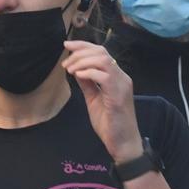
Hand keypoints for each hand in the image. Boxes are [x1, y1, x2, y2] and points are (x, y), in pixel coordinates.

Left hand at [61, 40, 142, 162]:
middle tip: (65, 61)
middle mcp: (122, 77)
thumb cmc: (110, 124)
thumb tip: (76, 69)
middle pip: (102, 52)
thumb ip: (87, 84)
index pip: (101, 53)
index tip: (66, 45)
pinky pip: (104, 76)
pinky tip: (78, 76)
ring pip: (103, 60)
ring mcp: (122, 85)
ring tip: (69, 69)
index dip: (83, 46)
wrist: (122, 144)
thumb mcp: (94, 100)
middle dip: (80, 51)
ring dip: (82, 61)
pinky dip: (88, 72)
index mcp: (116, 77)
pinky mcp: (119, 95)